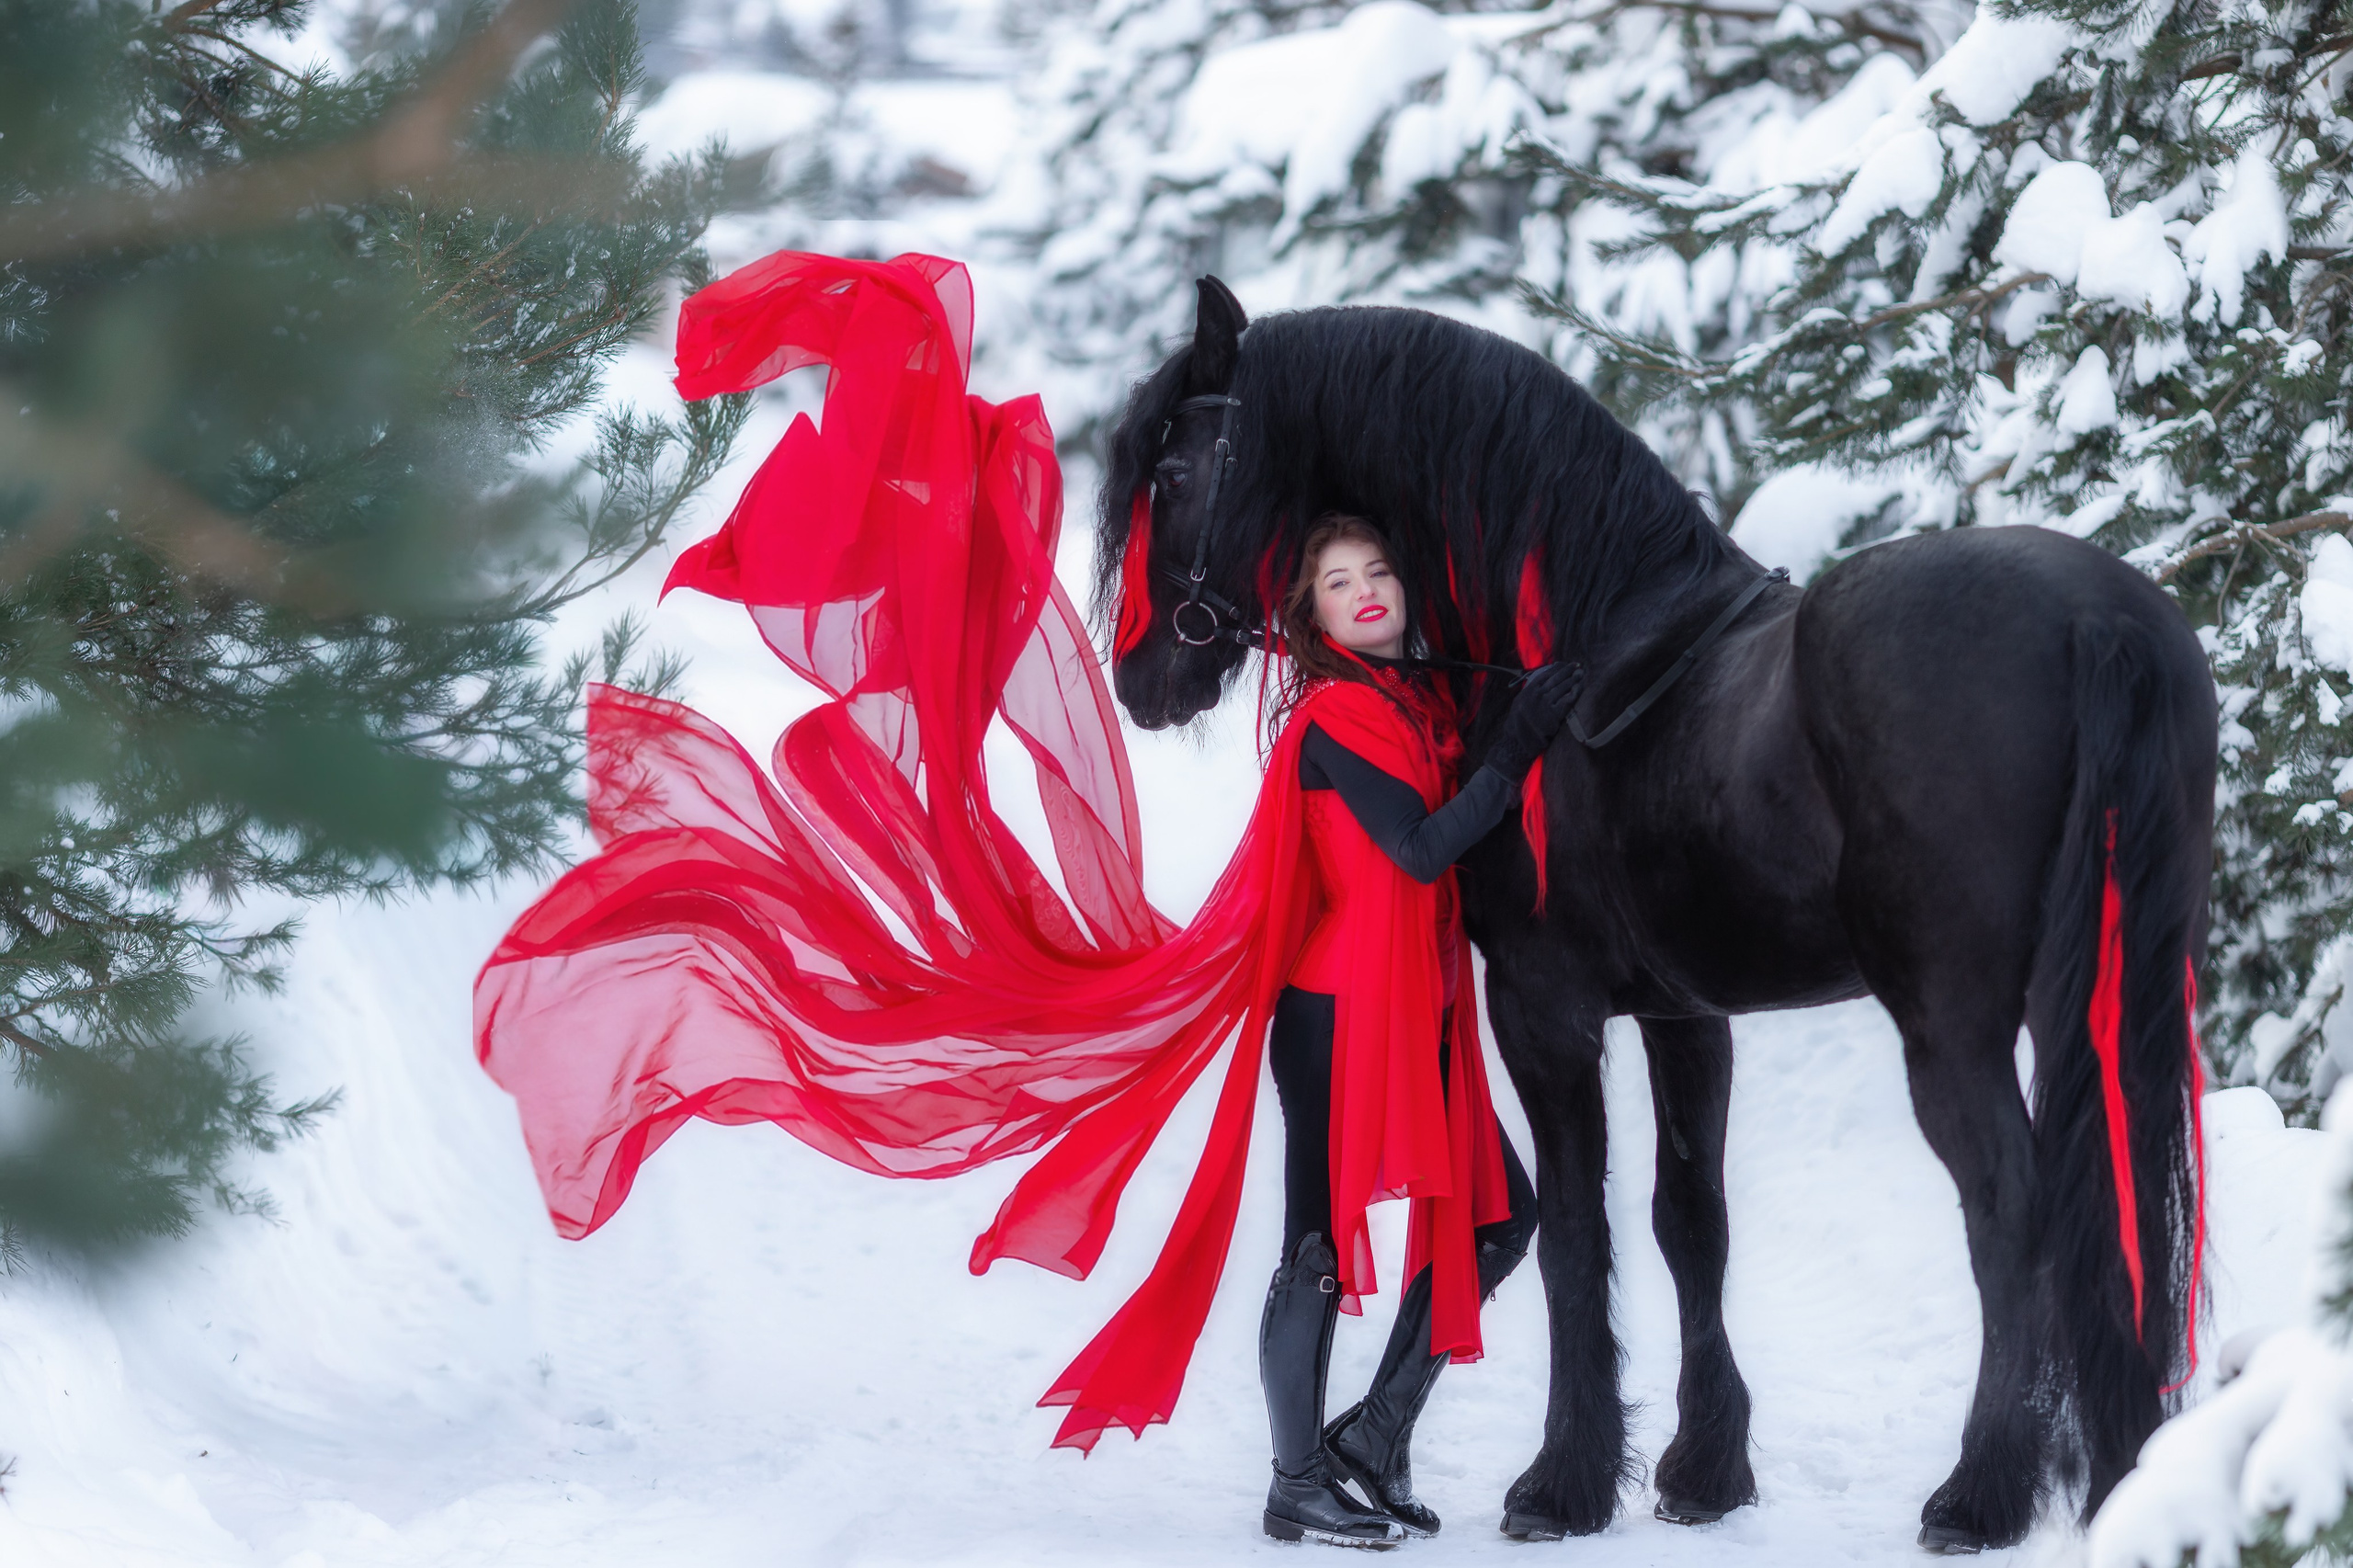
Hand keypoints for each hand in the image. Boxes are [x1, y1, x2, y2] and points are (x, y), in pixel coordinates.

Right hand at [1489, 663, 1583, 778]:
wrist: (1519, 741)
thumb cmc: (1519, 723)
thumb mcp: (1519, 702)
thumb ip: (1530, 691)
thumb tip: (1542, 681)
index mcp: (1529, 691)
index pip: (1546, 674)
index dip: (1557, 668)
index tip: (1566, 664)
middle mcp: (1537, 695)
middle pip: (1556, 679)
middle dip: (1568, 671)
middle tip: (1577, 666)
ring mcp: (1546, 704)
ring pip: (1562, 687)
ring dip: (1573, 680)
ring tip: (1580, 674)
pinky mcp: (1554, 715)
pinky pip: (1567, 700)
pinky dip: (1574, 693)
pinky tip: (1579, 688)